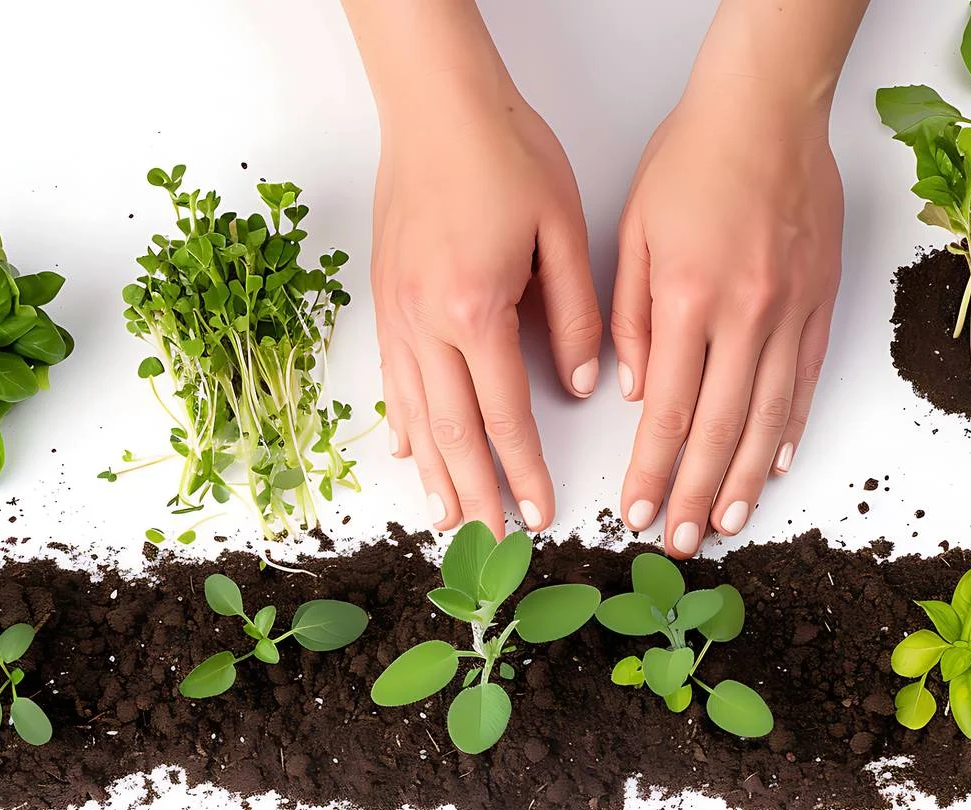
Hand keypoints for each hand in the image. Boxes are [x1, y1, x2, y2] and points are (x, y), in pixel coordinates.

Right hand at [372, 88, 600, 537]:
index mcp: (476, 308)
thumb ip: (577, 315)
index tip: (540, 515)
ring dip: (434, 473)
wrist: (436, 103)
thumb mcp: (562, 230)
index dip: (524, 472)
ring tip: (446, 520)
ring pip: (415, 414)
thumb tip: (585, 385)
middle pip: (453, 431)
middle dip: (475, 494)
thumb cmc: (504, 153)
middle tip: (490, 545)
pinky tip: (408, 453)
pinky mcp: (384, 298)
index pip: (504, 415)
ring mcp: (397, 312)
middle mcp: (426, 321)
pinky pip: (392, 379)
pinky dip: (402, 424)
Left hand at [612, 80, 841, 557]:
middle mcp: (745, 315)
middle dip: (694, 493)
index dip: (651, 470)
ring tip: (726, 522)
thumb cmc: (695, 158)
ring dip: (743, 478)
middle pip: (717, 428)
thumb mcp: (636, 231)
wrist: (769, 110)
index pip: (665, 410)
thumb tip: (631, 389)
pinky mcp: (821, 302)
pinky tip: (774, 463)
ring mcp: (790, 312)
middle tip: (681, 540)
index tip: (637, 511)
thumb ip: (631, 316)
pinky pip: (804, 379)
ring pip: (767, 416)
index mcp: (689, 299)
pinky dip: (789, 427)